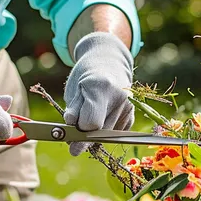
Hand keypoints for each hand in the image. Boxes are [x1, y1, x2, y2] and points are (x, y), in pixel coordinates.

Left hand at [63, 32, 133, 155]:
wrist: (108, 63)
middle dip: (84, 137)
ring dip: (94, 134)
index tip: (69, 132)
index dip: (77, 131)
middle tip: (73, 135)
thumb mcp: (73, 89)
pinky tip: (100, 117)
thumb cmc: (86, 76)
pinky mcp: (132, 115)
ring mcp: (128, 107)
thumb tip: (71, 133)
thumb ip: (73, 111)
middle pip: (100, 132)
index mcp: (102, 87)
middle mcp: (120, 98)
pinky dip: (104, 131)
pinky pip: (114, 133)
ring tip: (87, 119)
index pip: (91, 123)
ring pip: (107, 135)